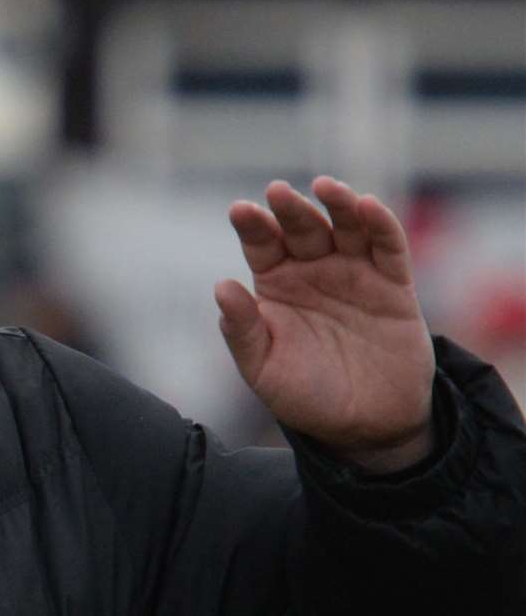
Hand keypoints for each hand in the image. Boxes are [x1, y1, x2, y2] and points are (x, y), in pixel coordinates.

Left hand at [215, 176, 434, 471]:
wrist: (365, 427)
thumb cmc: (305, 395)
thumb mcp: (263, 369)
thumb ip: (242, 330)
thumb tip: (221, 287)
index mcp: (275, 285)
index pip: (261, 245)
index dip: (252, 226)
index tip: (240, 210)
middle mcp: (313, 271)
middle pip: (301, 229)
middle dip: (291, 209)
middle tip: (278, 192)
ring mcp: (354, 274)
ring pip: (345, 227)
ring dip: (337, 204)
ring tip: (325, 187)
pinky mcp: (393, 286)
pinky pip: (388, 248)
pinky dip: (380, 224)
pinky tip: (367, 206)